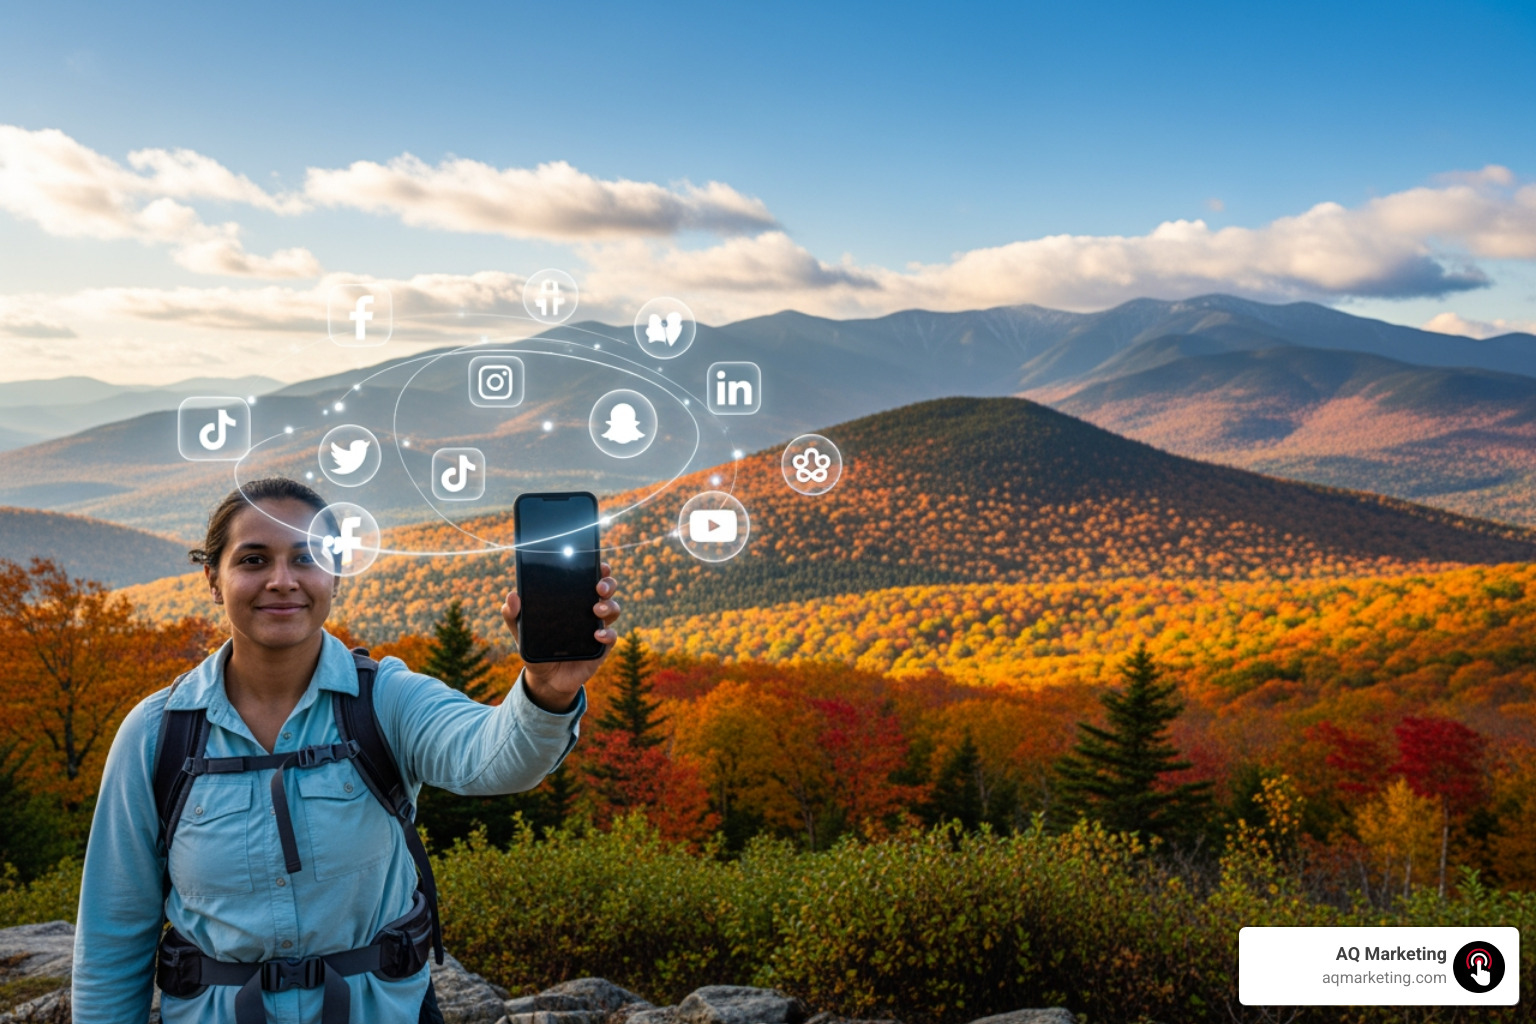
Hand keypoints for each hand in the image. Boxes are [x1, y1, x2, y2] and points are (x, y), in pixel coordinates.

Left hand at [500, 561, 619, 712]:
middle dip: (608, 583)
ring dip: (609, 606)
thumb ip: (513, 616)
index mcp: (572, 601)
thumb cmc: (536, 650)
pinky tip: (597, 635)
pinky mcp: (601, 647)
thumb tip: (511, 597)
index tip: (598, 563)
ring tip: (596, 610)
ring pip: (613, 609)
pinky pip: (612, 636)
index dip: (597, 569)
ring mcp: (597, 627)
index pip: (588, 578)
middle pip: (607, 590)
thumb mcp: (521, 632)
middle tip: (599, 588)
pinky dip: (608, 633)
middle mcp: (588, 610)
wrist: (545, 679)